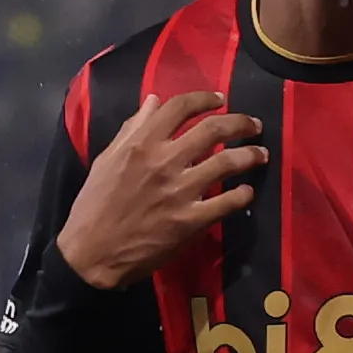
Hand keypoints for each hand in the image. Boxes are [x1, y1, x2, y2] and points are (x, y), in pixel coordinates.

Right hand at [55, 89, 264, 290]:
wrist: (91, 254)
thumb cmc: (94, 206)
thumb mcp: (106, 160)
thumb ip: (132, 129)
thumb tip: (154, 101)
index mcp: (141, 144)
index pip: (181, 107)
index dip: (205, 99)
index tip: (220, 100)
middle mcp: (164, 161)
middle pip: (214, 129)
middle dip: (240, 123)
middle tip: (254, 126)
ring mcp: (180, 192)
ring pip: (228, 163)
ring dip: (250, 155)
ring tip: (260, 155)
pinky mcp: (190, 221)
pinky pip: (227, 202)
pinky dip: (242, 194)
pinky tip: (246, 192)